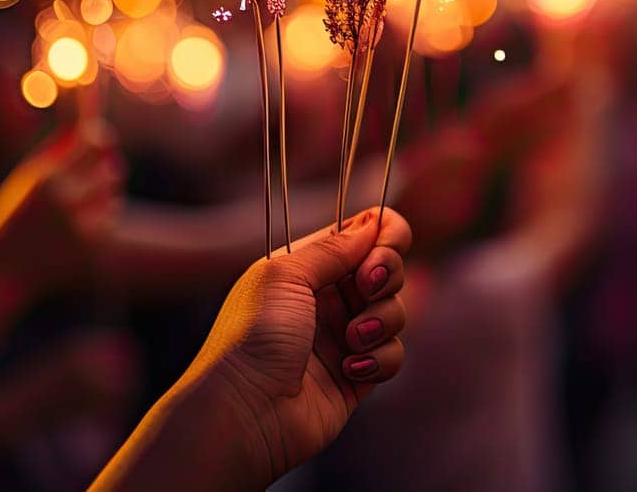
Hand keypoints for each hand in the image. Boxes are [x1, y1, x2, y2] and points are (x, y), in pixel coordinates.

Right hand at [0, 127, 124, 293]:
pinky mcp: (91, 247)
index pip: (92, 142)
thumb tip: (85, 126)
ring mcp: (80, 224)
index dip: (101, 138)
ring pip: (113, 195)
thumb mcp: (25, 182)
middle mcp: (65, 198)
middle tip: (101, 171)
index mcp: (45, 176)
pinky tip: (78, 228)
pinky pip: (109, 220)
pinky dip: (100, 220)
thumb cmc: (11, 220)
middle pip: (112, 169)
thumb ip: (55, 154)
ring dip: (103, 196)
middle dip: (107, 169)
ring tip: (79, 206)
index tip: (101, 139)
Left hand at [101, 209, 410, 490]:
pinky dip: (378, 359)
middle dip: (387, 273)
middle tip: (369, 286)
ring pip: (394, 312)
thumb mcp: (285, 275)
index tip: (387, 239)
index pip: (358, 236)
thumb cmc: (252, 338)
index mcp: (305, 269)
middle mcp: (326, 300)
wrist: (243, 413)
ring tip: (352, 339)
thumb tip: (372, 223)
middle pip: (386, 269)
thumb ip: (334, 247)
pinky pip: (392, 355)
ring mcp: (343, 338)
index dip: (383, 233)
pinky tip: (349, 370)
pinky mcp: (357, 376)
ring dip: (381, 320)